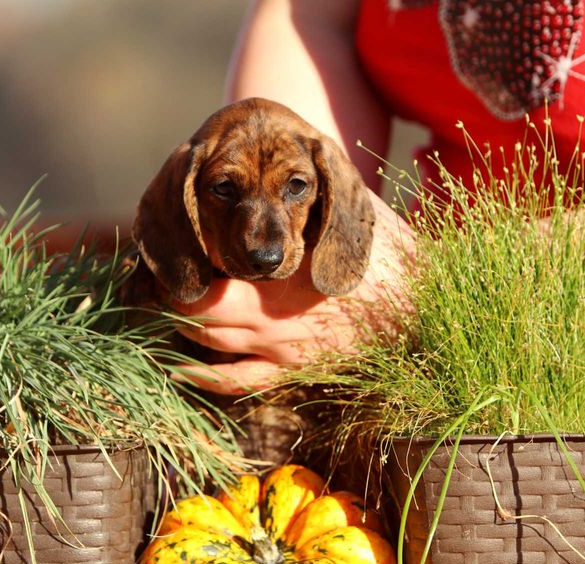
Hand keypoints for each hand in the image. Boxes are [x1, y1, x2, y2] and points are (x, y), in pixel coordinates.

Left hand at [171, 192, 413, 394]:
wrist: (427, 315)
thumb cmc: (392, 259)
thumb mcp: (351, 214)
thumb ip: (311, 198)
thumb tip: (287, 159)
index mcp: (280, 278)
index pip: (204, 277)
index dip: (177, 265)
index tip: (167, 250)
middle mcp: (270, 318)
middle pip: (193, 312)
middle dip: (171, 295)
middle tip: (158, 280)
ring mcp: (279, 350)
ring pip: (206, 345)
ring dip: (181, 326)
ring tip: (165, 307)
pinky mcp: (292, 371)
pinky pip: (235, 382)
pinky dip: (201, 375)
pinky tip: (178, 366)